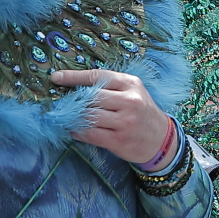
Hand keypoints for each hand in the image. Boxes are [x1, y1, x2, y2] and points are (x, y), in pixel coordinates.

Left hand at [50, 69, 173, 163]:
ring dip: (72, 116)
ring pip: (89, 116)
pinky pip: (90, 134)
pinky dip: (77, 131)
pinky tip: (71, 129)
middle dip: (73, 99)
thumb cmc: (141, 111)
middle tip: (59, 101)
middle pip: (91, 97)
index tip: (56, 78)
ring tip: (62, 115)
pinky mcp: (119, 141)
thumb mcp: (133, 91)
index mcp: (130, 84)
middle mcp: (129, 101)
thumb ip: (110, 86)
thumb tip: (76, 86)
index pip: (98, 77)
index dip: (74, 77)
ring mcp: (124, 122)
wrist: (162, 139)